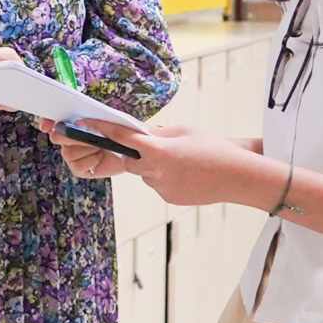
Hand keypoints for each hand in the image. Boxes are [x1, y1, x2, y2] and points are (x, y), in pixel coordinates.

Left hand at [46, 122, 264, 206]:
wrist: (243, 178)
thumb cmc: (217, 148)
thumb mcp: (184, 132)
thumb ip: (157, 134)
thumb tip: (137, 134)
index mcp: (159, 151)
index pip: (120, 138)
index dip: (99, 130)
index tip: (79, 124)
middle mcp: (155, 173)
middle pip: (126, 159)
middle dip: (124, 151)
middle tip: (134, 143)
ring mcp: (161, 188)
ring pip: (143, 172)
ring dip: (150, 163)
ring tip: (181, 158)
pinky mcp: (169, 198)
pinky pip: (157, 182)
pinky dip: (164, 175)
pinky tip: (187, 171)